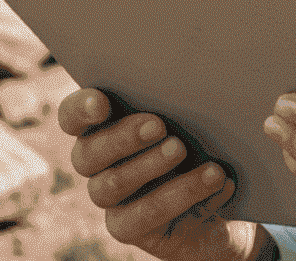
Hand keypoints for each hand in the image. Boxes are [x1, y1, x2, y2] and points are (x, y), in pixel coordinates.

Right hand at [60, 87, 262, 260]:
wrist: (223, 185)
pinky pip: (142, 217)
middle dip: (123, 138)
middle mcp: (98, 163)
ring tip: (182, 149)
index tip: (101, 103)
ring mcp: (111, 198)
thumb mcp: (192, 108)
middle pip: (87, 154)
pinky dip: (181, 194)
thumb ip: (178, 93)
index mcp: (105, 124)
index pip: (72, 116)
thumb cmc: (203, 131)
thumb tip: (194, 69)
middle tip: (159, 125)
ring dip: (150, 165)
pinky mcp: (129, 226)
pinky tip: (213, 178)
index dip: (80, 109)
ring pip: (111, 185)